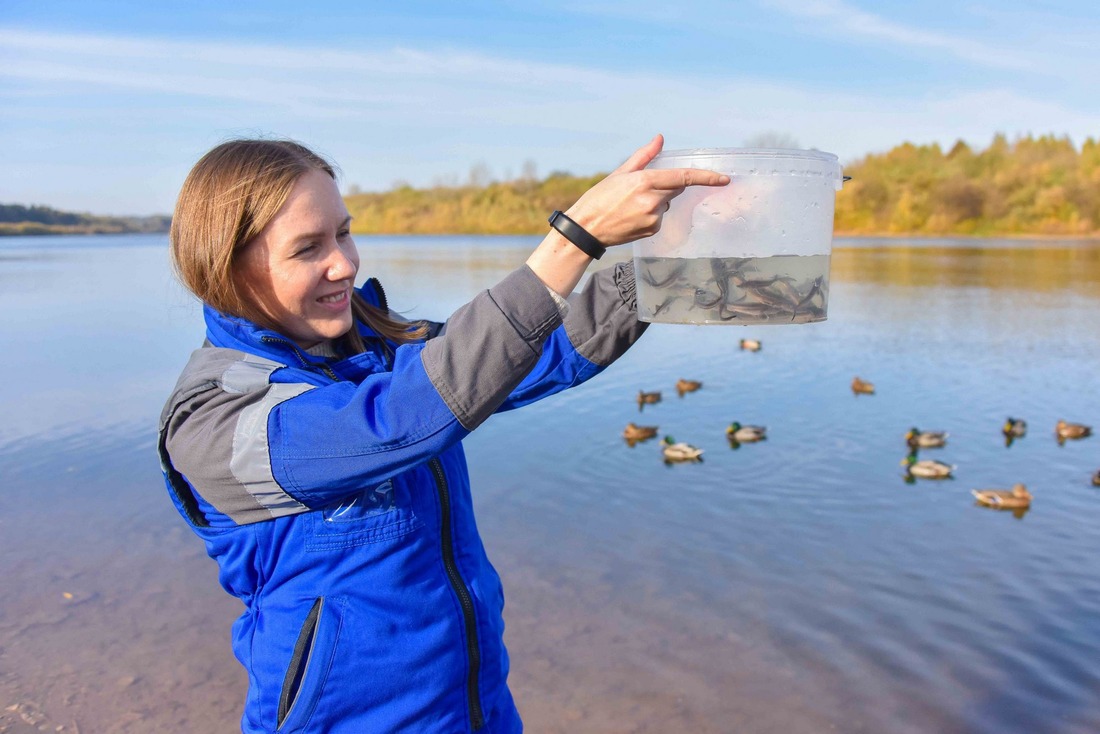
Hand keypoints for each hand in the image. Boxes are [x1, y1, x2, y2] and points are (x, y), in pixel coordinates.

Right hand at [565, 134, 729, 246]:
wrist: (587, 228)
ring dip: (658, 199)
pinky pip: (660, 216)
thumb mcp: (620, 172)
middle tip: (642, 187)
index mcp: (645, 181)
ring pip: (667, 202)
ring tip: (631, 204)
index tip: (723, 179)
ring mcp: (654, 217)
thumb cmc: (600, 198)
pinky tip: (633, 215)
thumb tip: (660, 139)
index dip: (706, 178)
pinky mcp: (652, 229)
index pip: (684, 177)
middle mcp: (653, 200)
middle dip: (668, 183)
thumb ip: (644, 156)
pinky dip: (652, 213)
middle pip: (677, 187)